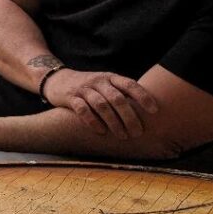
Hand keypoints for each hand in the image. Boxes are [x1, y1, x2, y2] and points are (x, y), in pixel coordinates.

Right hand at [43, 68, 158, 139]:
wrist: (58, 80)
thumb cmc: (90, 87)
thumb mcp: (106, 84)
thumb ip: (122, 93)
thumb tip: (150, 111)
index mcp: (110, 77)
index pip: (129, 84)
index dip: (143, 96)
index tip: (154, 111)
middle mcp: (98, 81)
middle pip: (117, 98)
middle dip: (129, 117)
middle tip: (138, 133)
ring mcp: (83, 89)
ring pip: (101, 105)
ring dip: (114, 122)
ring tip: (122, 136)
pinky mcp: (70, 97)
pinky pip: (82, 109)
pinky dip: (92, 121)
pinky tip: (100, 131)